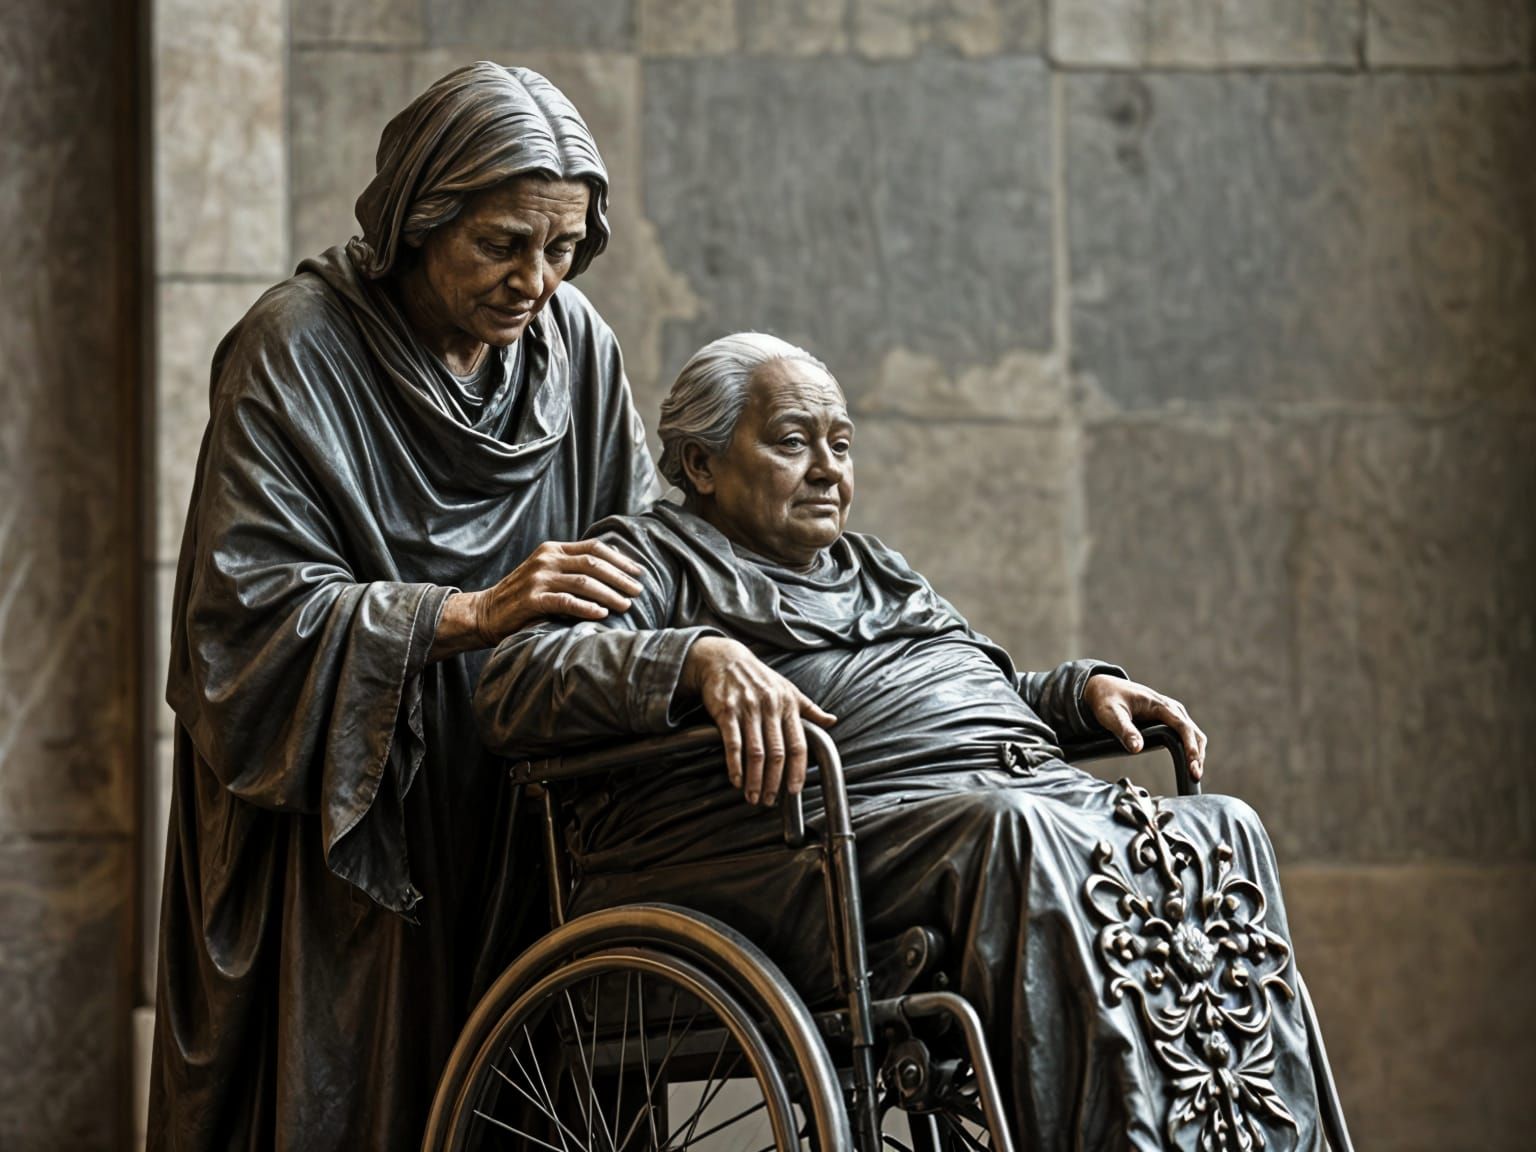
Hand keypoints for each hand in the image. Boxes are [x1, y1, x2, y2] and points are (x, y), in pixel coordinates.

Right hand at [471, 539, 644, 642]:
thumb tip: (612, 565)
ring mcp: (538, 578)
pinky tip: (602, 614)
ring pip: (584, 582)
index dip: (620, 559)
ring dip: (609, 593)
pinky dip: (586, 608)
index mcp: (553, 549)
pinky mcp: (532, 599)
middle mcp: (547, 559)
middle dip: (620, 577)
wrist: (486, 612)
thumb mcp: (547, 573)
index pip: (594, 548)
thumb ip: (572, 567)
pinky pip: (566, 602)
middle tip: (638, 591)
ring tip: (626, 605)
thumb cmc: (523, 596)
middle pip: (593, 563)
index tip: (639, 572)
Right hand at [681, 637, 836, 806]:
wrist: (724, 659)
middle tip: (769, 801)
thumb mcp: (788, 689)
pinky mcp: (725, 710)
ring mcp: (747, 709)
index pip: (798, 744)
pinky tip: (736, 780)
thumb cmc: (759, 677)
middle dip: (774, 782)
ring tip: (753, 797)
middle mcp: (770, 708)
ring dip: (755, 779)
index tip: (794, 791)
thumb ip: (809, 709)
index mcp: (788, 706)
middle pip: (777, 753)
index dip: (798, 770)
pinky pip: (732, 743)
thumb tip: (832, 721)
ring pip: (755, 752)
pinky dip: (734, 765)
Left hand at [1082, 674, 1206, 780]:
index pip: (1183, 727)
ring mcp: (1171, 713)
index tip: (1192, 765)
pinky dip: (1191, 748)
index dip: (1190, 747)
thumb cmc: (1107, 699)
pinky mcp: (1168, 719)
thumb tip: (1137, 748)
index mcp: (1159, 705)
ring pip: (1193, 734)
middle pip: (1193, 732)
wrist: (1103, 688)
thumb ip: (1124, 730)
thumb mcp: (1111, 714)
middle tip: (1194, 775)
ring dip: (1197, 753)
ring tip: (1194, 774)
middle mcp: (1170, 708)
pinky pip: (1186, 734)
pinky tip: (1189, 763)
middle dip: (1197, 754)